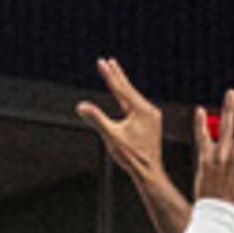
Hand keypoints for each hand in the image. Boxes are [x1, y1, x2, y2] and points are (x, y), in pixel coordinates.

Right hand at [74, 54, 169, 180]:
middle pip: (128, 89)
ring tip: (115, 74)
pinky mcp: (151, 123)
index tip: (102, 62)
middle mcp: (149, 110)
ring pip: (133, 97)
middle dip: (117, 75)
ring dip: (123, 86)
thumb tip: (81, 107)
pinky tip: (125, 97)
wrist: (149, 170)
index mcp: (141, 110)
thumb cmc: (132, 156)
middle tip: (108, 61)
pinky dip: (128, 98)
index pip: (121, 88)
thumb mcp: (111, 136)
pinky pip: (137, 106)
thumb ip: (96, 119)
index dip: (109, 75)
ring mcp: (152, 116)